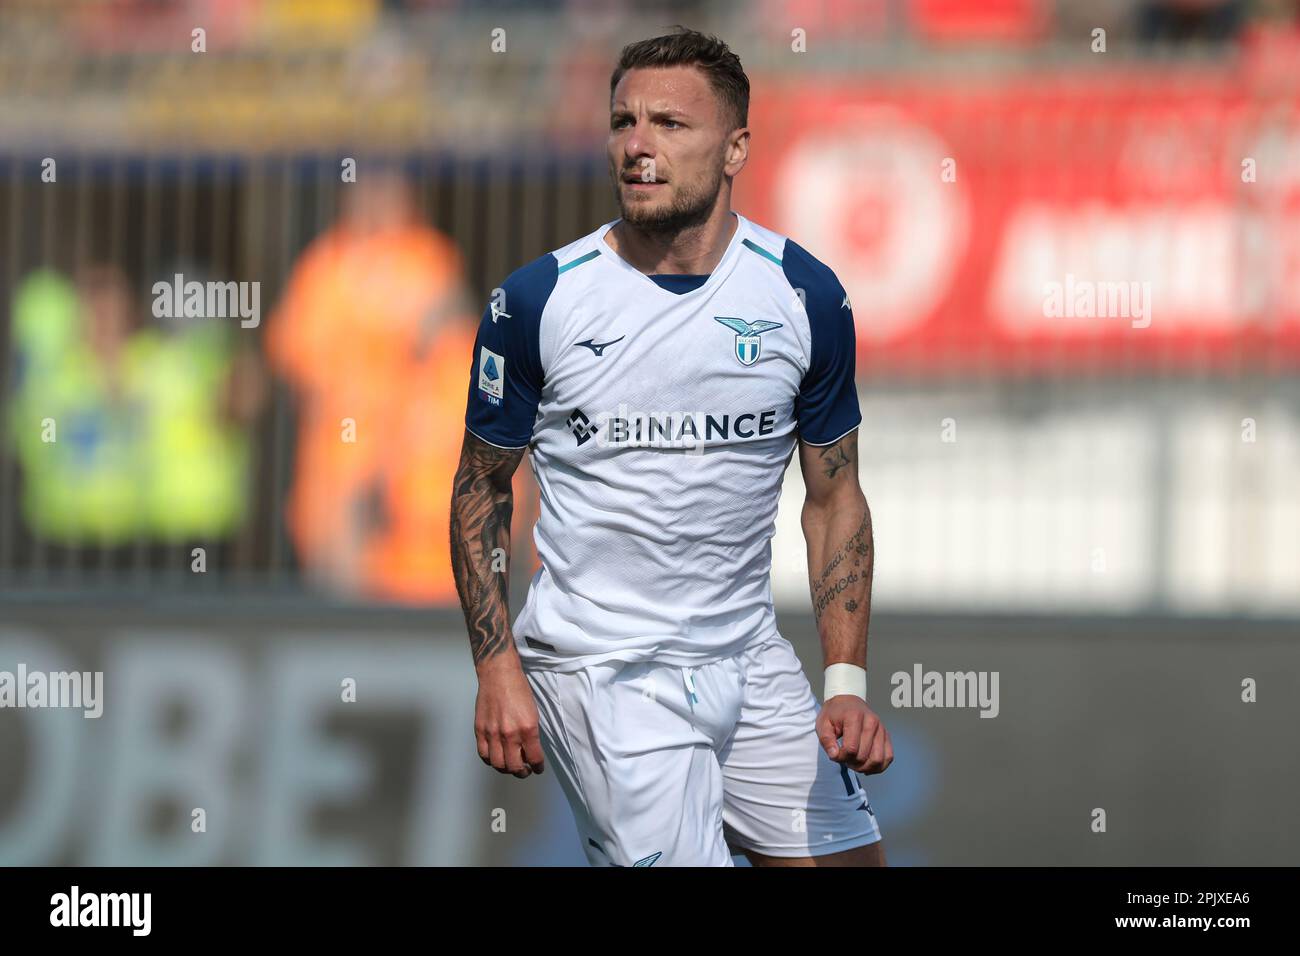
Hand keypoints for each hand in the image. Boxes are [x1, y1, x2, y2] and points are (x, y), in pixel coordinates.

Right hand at [474, 656, 545, 778]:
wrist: (499, 675)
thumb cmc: (519, 691)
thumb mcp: (534, 712)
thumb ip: (531, 734)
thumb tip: (529, 752)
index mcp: (528, 728)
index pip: (534, 758)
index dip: (537, 767)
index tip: (538, 768)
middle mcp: (510, 733)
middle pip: (514, 767)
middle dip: (522, 772)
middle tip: (525, 770)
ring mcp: (493, 733)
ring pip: (498, 764)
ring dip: (506, 769)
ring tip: (511, 765)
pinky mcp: (480, 730)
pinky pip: (484, 754)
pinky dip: (490, 760)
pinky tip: (496, 757)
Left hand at [817, 696, 892, 774]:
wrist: (847, 702)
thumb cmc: (834, 714)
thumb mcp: (823, 724)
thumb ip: (826, 740)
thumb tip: (835, 756)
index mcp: (854, 717)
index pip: (851, 749)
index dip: (841, 758)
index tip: (835, 754)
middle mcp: (871, 722)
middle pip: (863, 756)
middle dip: (851, 763)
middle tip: (843, 758)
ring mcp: (881, 729)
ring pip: (878, 759)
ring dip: (864, 767)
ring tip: (854, 763)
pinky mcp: (886, 735)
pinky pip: (888, 757)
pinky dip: (878, 767)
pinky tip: (866, 766)